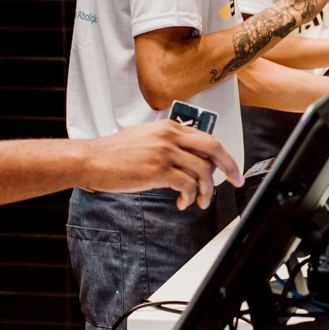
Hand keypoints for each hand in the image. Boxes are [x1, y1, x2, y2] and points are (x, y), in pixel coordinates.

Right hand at [84, 120, 244, 209]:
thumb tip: (190, 157)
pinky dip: (189, 197)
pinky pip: (187, 185)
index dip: (223, 155)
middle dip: (230, 166)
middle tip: (236, 180)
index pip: (207, 138)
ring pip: (202, 171)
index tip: (231, 168)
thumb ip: (169, 141)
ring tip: (199, 201)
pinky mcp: (159, 170)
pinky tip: (183, 202)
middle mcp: (171, 136)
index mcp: (170, 127)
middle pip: (213, 148)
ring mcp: (165, 152)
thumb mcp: (146, 137)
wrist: (92, 159)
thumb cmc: (115, 152)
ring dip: (206, 190)